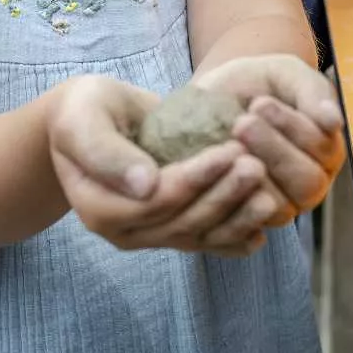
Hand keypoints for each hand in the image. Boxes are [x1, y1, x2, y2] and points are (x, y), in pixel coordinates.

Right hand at [48, 75, 274, 257]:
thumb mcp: (84, 119)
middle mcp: (124, 232)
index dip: (195, 179)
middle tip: (257, 165)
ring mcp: (149, 235)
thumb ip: (105, 151)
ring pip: (198, 235)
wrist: (92, 120)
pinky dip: (233, 238)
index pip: (155, 201)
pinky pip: (204, 241)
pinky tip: (261, 230)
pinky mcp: (169, 230)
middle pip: (182, 222)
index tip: (229, 150)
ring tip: (269, 195)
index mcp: (97, 208)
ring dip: (236, 218)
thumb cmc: (85, 111)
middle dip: (223, 195)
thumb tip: (146, 185)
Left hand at [194, 56, 344, 222]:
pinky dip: (235, 196)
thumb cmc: (257, 84)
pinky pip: (250, 220)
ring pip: (282, 205)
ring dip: (254, 173)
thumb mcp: (286, 75)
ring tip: (229, 141)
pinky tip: (218, 168)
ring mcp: (284, 203)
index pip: (324, 149)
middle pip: (308, 182)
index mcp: (326, 148)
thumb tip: (334, 120)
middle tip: (242, 123)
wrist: (215, 97)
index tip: (259, 103)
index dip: (293, 128)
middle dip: (274, 151)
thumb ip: (312, 92)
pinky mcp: (252, 218)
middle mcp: (311, 181)